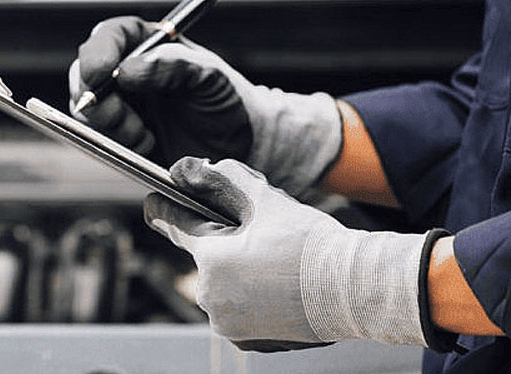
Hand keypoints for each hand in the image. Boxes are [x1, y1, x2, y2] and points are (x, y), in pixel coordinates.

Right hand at [70, 16, 343, 194]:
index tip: (100, 72)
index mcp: (148, 45)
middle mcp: (126, 71)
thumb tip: (128, 70)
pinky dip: (116, 143)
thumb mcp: (210, 78)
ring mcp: (119, 103)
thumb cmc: (227, 102)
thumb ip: (174, 66)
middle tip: (122, 118)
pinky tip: (146, 145)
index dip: (98, 51)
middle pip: (85, 73)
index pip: (110, 37)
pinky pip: (96, 137)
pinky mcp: (118, 135)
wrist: (239, 147)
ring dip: (110, 125)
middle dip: (96, 98)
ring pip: (86, 109)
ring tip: (145, 136)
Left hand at [145, 157, 432, 350]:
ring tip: (276, 265)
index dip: (165, 208)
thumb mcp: (265, 200)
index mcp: (210, 259)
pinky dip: (253, 300)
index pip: (174, 225)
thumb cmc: (312, 244)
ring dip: (238, 274)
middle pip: (205, 257)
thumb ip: (221, 178)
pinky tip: (280, 290)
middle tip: (260, 237)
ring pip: (222, 286)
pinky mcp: (248, 342)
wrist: (356, 291)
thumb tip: (185, 168)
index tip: (154, 202)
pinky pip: (239, 313)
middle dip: (224, 243)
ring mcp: (228, 324)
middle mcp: (211, 296)